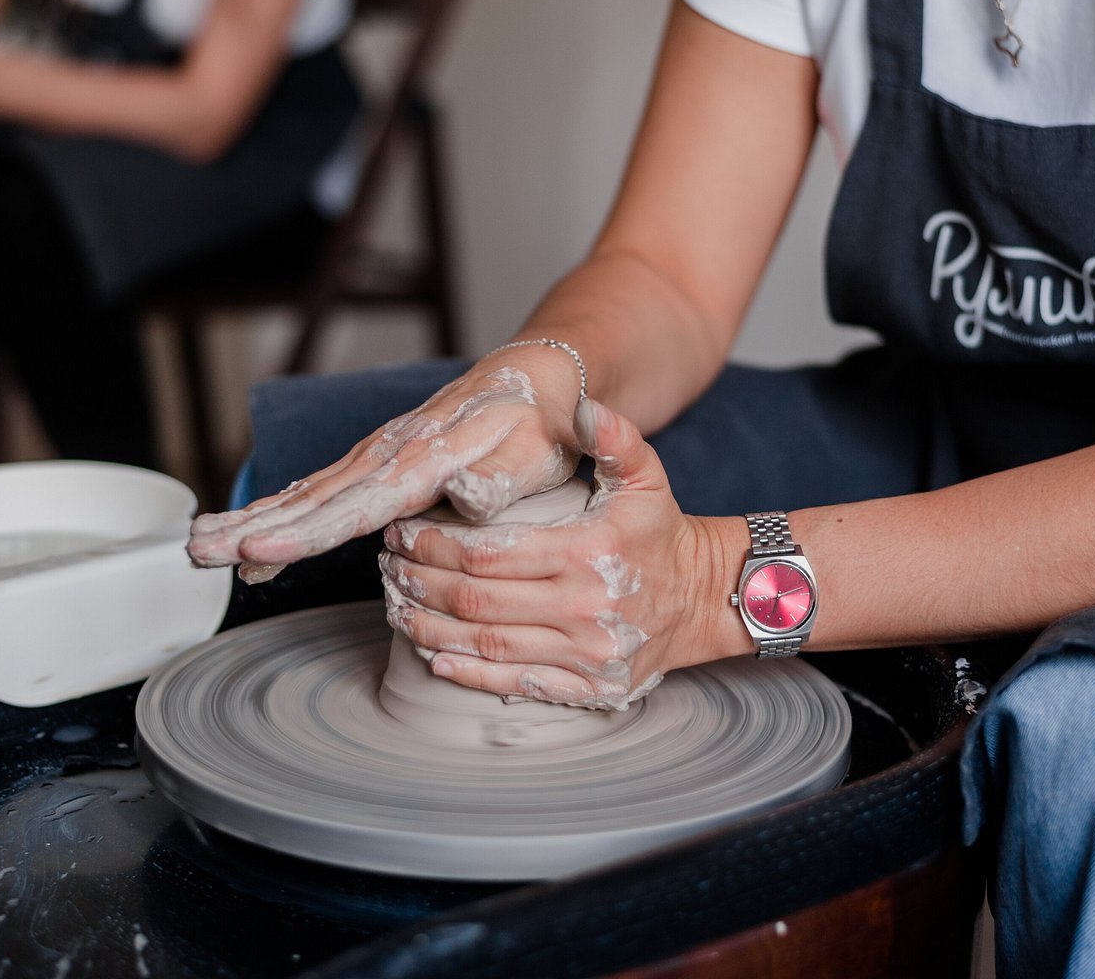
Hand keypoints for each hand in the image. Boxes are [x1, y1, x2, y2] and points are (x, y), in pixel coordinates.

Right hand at [187, 351, 583, 580]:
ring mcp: (379, 455)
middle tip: (196, 553)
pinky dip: (283, 512)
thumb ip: (499, 481)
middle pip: (313, 498)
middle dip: (253, 528)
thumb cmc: (539, 425)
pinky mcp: (379, 459)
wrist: (535, 378)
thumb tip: (462, 496)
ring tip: (200, 545)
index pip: (356, 505)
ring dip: (254, 518)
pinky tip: (254, 537)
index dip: (306, 533)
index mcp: (425, 460)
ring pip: (308, 492)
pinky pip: (322, 489)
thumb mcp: (534, 454)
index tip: (257, 553)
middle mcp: (390, 455)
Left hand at [378, 398, 737, 710]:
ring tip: (396, 605)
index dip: (434, 545)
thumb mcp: (647, 478)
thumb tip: (583, 407)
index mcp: (586, 553)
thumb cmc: (662, 533)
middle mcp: (583, 609)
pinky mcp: (588, 687)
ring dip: (430, 626)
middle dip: (419, 581)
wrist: (707, 599)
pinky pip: (516, 684)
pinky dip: (469, 672)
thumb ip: (615, 438)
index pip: (487, 554)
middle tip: (387, 566)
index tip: (404, 532)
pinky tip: (435, 656)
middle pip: (475, 600)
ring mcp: (585, 654)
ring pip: (487, 645)